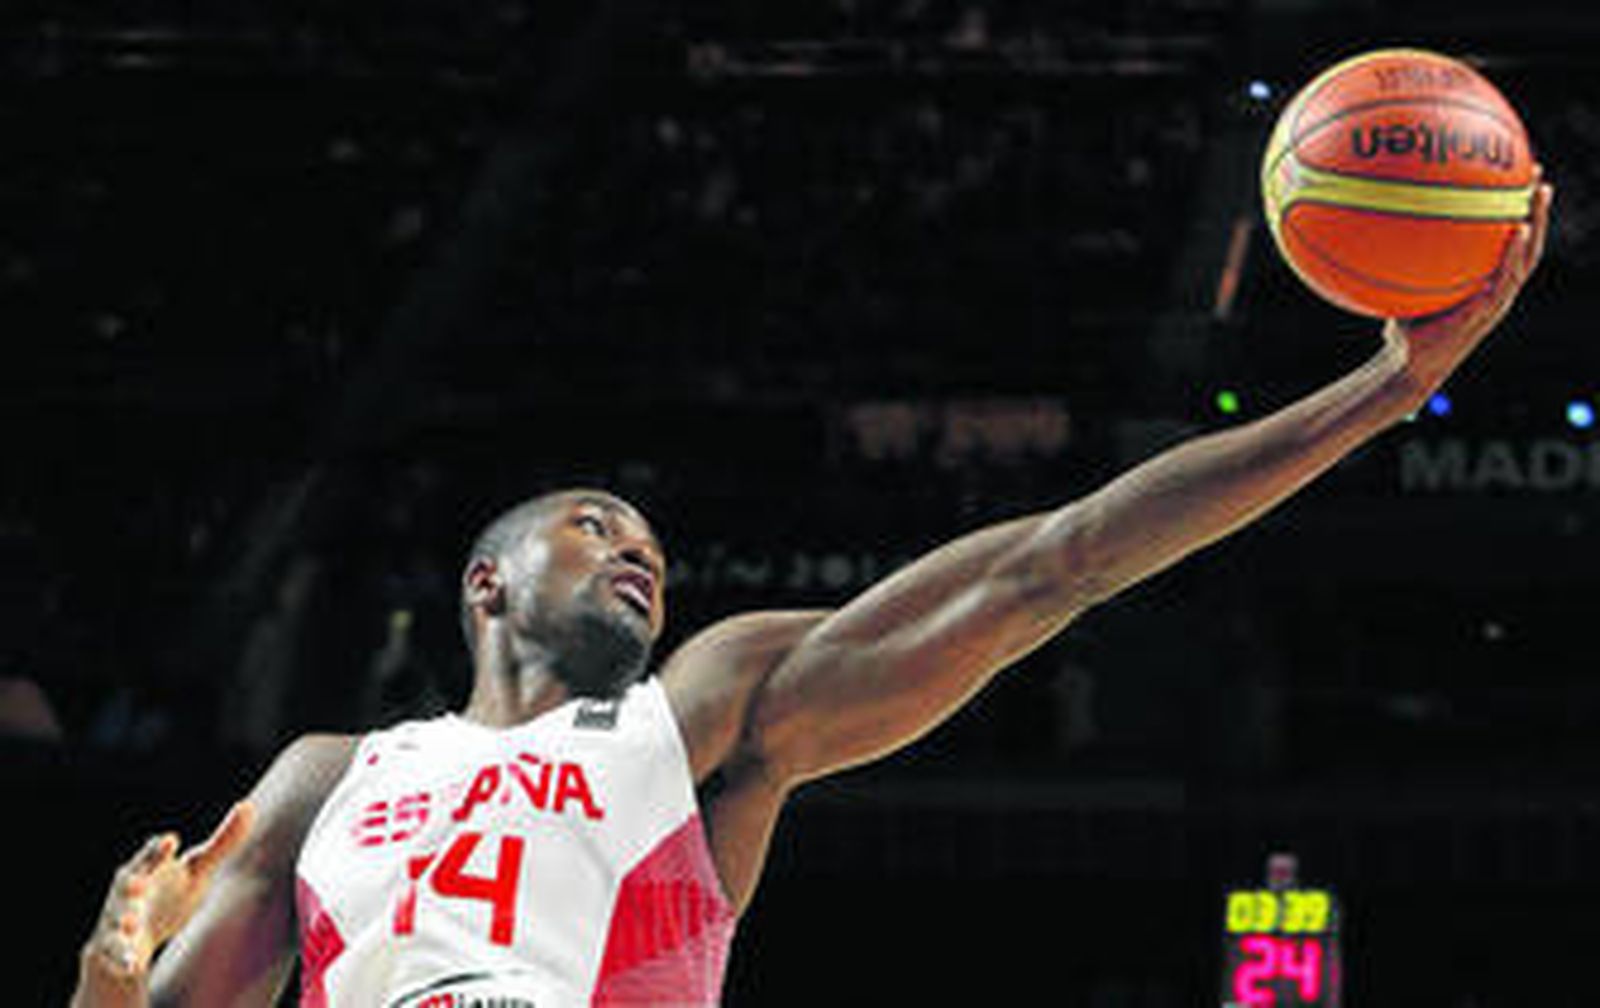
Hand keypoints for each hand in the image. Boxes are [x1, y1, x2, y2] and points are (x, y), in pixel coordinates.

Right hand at [82, 802, 255, 991]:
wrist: (134, 935)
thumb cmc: (170, 892)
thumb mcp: (197, 869)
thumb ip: (222, 841)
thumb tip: (248, 806)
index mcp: (150, 866)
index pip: (152, 854)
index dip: (159, 849)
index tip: (171, 842)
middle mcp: (129, 890)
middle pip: (128, 883)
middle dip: (131, 883)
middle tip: (138, 883)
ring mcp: (118, 917)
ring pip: (118, 919)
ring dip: (123, 921)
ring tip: (130, 924)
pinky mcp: (114, 946)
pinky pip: (115, 952)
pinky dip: (122, 956)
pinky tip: (132, 964)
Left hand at [1384, 169, 1553, 394]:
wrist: (1407, 368)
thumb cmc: (1403, 331)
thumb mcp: (1403, 291)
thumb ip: (1401, 263)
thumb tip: (1372, 225)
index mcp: (1485, 284)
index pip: (1508, 244)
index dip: (1516, 215)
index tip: (1516, 180)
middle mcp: (1496, 290)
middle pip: (1527, 243)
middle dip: (1535, 209)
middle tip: (1537, 173)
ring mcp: (1496, 302)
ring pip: (1528, 257)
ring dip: (1537, 224)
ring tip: (1538, 192)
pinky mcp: (1487, 313)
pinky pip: (1506, 279)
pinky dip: (1514, 254)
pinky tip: (1516, 230)